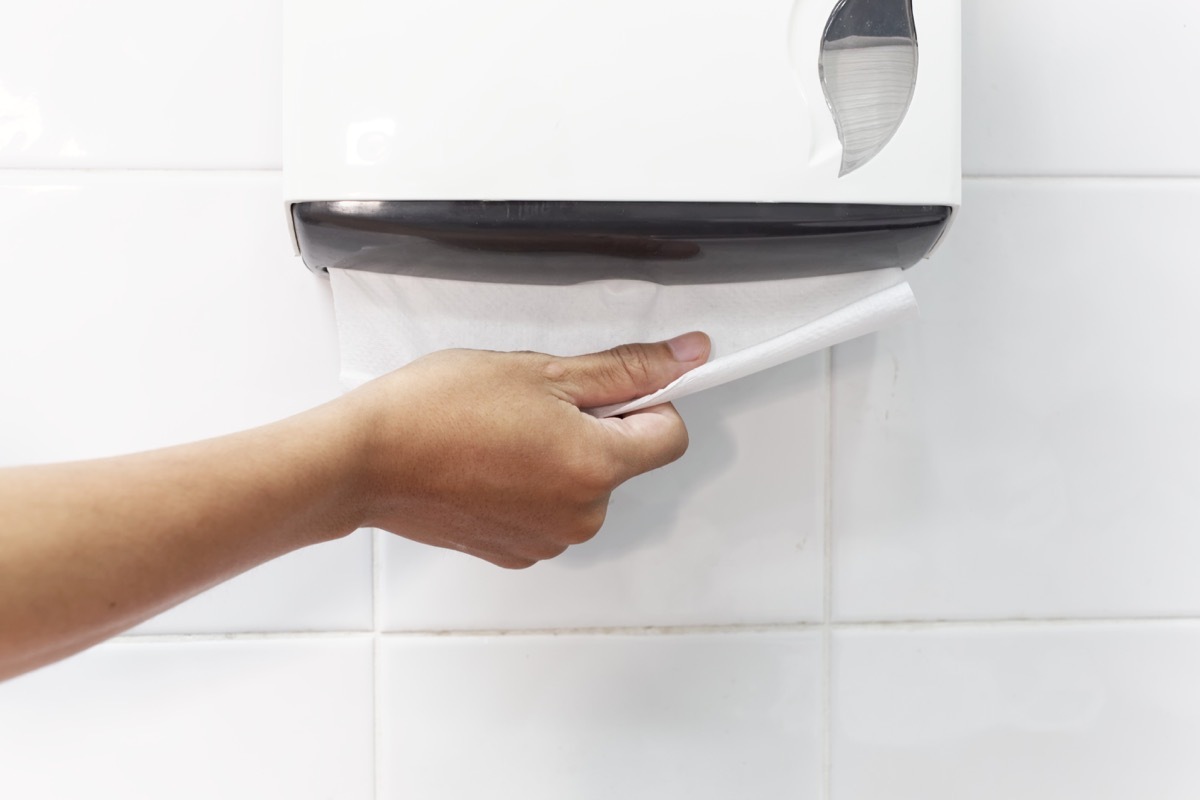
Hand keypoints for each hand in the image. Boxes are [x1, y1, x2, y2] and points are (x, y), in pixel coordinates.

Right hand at [340, 332, 710, 567]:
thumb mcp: (541, 370)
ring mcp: (547, 540)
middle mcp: (581, 516)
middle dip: (595, 427)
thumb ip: (625, 368)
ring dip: (560, 457)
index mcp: (595, 467)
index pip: (671, 434)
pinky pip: (548, 511)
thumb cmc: (435, 412)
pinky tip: (489, 461)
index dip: (646, 400)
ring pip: (583, 485)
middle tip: (535, 403)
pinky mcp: (515, 551)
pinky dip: (530, 485)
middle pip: (623, 461)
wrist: (363, 460)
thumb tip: (686, 357)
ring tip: (502, 433)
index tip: (610, 386)